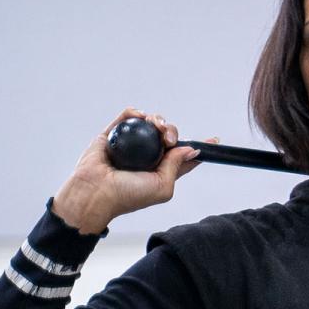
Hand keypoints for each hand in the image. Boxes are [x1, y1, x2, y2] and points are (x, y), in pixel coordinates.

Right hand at [51, 108, 216, 233]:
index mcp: (160, 171)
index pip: (183, 156)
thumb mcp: (162, 187)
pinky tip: (140, 115)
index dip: (198, 147)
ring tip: (155, 128)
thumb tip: (189, 148)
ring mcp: (129, 145)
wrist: (95, 193)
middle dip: (172, 131)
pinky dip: (134, 112)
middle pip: (168, 135)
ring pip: (150, 123)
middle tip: (168, 140)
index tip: (213, 141)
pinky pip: (127, 117)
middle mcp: (146, 157)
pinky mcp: (112, 135)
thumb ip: (176, 166)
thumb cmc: (126, 196)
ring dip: (158, 120)